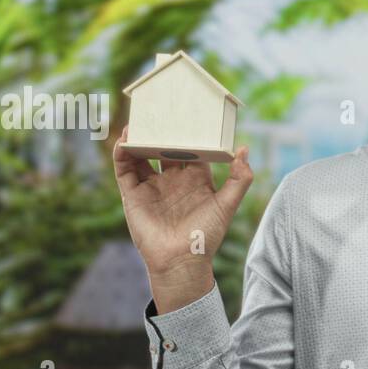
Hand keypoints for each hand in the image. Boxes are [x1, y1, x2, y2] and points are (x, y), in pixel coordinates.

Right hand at [112, 126, 253, 310]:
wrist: (181, 261)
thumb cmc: (206, 236)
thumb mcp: (227, 206)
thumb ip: (240, 180)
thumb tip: (244, 149)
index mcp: (195, 177)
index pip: (191, 146)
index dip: (190, 130)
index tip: (189, 110)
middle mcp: (172, 178)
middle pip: (165, 145)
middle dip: (163, 128)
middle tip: (161, 106)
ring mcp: (152, 185)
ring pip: (142, 153)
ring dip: (140, 136)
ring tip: (139, 118)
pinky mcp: (133, 194)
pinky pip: (125, 168)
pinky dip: (123, 153)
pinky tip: (125, 139)